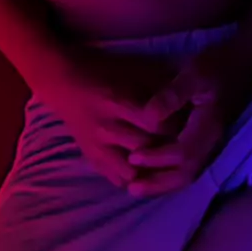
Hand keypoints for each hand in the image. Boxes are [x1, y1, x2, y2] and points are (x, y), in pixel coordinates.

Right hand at [46, 49, 179, 189]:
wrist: (63, 81)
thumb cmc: (104, 71)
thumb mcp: (133, 71)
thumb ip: (158, 87)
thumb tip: (188, 101)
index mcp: (118, 101)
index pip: (155, 124)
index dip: (175, 127)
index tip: (187, 124)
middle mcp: (106, 127)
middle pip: (145, 148)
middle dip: (167, 149)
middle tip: (182, 145)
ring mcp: (96, 146)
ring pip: (131, 171)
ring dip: (151, 170)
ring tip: (167, 163)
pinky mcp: (91, 158)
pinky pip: (117, 179)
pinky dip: (136, 179)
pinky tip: (148, 172)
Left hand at [127, 42, 251, 196]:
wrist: (243, 61)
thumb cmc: (217, 64)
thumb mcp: (194, 73)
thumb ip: (172, 95)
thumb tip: (148, 118)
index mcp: (209, 126)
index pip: (183, 154)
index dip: (158, 158)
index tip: (132, 157)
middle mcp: (212, 140)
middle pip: (187, 173)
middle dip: (159, 183)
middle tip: (131, 188)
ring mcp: (211, 140)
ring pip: (189, 171)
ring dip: (163, 181)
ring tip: (138, 186)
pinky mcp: (207, 137)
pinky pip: (189, 163)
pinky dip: (170, 171)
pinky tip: (154, 171)